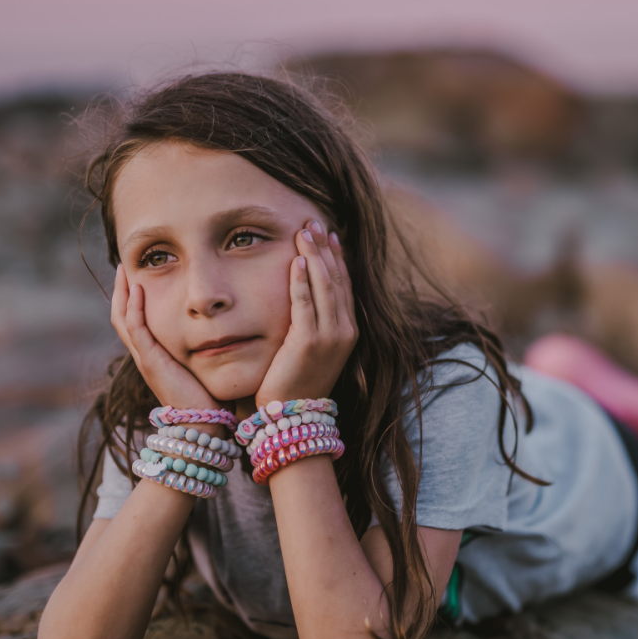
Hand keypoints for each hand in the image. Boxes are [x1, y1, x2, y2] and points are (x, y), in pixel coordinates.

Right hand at [110, 264, 218, 410]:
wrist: (204, 425)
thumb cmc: (209, 399)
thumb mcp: (201, 366)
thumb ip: (202, 350)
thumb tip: (217, 333)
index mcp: (153, 357)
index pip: (133, 322)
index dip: (131, 299)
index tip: (136, 276)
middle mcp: (144, 356)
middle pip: (120, 317)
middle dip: (120, 291)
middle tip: (122, 267)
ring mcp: (145, 359)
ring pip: (122, 320)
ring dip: (122, 293)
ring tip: (124, 271)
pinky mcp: (151, 362)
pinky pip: (137, 329)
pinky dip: (135, 308)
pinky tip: (139, 289)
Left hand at [255, 221, 358, 404]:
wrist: (290, 416)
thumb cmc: (294, 382)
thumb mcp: (309, 349)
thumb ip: (311, 322)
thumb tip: (302, 294)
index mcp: (348, 331)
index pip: (344, 284)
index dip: (337, 256)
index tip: (328, 234)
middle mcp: (344, 331)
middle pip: (337, 279)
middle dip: (325, 248)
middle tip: (313, 222)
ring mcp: (330, 337)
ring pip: (325, 286)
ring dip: (314, 255)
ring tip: (304, 231)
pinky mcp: (308, 343)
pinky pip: (306, 303)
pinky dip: (302, 279)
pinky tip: (296, 260)